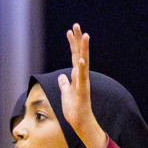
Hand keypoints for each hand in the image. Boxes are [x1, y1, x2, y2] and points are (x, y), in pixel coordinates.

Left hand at [57, 24, 106, 147]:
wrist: (80, 122)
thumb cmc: (74, 108)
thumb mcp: (65, 93)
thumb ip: (65, 84)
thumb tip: (62, 76)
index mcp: (76, 75)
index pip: (74, 55)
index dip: (72, 43)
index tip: (69, 31)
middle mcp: (81, 76)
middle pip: (79, 54)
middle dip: (78, 40)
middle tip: (76, 25)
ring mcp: (83, 82)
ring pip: (84, 62)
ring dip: (84, 49)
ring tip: (85, 35)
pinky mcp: (82, 90)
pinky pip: (82, 78)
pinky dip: (81, 68)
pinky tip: (80, 59)